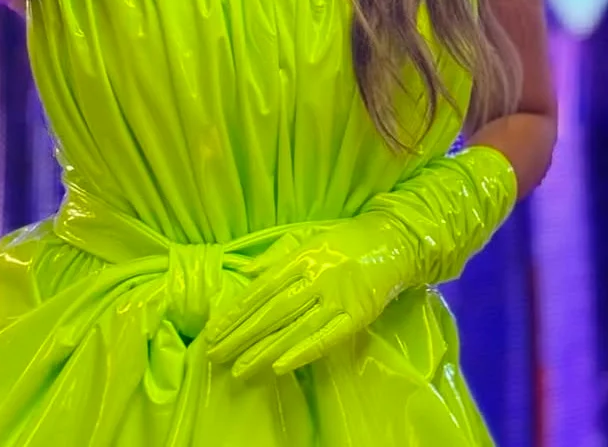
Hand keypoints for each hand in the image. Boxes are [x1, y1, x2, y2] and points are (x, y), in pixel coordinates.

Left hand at [205, 213, 417, 379]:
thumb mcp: (308, 238)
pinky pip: (326, 338)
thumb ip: (277, 256)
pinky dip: (303, 353)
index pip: (261, 289)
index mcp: (302, 256)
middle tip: (215, 355)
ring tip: (239, 369)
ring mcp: (336, 298)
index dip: (236, 311)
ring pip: (294, 329)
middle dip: (241, 336)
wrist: (393, 240)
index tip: (214, 330)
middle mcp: (315, 277)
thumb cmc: (346, 240)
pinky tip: (280, 366)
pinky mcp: (357, 315)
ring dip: (264, 351)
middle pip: (272, 312)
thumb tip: (246, 273)